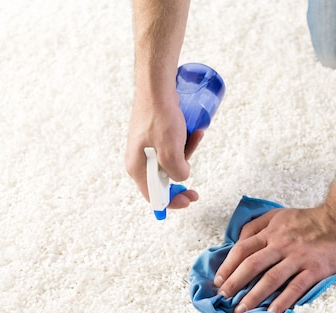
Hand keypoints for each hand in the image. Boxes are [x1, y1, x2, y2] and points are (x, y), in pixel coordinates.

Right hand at [125, 93, 202, 208]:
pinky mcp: (154, 135)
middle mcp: (139, 160)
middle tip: (198, 184)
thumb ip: (177, 171)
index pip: (154, 196)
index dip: (173, 202)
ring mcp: (146, 147)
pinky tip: (195, 131)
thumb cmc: (161, 117)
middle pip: (163, 180)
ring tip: (197, 135)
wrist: (157, 86)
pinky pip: (172, 146)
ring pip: (171, 161)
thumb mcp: (171, 151)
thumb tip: (182, 178)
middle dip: (183, 176)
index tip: (189, 200)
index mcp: (137, 168)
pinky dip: (184, 142)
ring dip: (187, 153)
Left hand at [213, 206, 335, 312]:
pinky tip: (272, 312)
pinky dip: (283, 300)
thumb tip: (236, 241)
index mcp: (270, 232)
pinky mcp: (314, 269)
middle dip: (234, 283)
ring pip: (271, 278)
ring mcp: (298, 257)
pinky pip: (296, 286)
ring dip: (254, 296)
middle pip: (252, 265)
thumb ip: (256, 226)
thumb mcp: (277, 215)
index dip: (228, 266)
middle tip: (223, 298)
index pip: (242, 249)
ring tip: (241, 310)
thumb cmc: (307, 220)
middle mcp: (281, 244)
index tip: (218, 282)